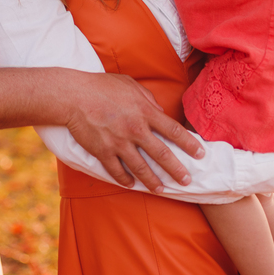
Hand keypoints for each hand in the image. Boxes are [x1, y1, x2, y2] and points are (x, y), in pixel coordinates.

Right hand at [63, 72, 204, 191]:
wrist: (73, 96)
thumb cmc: (101, 86)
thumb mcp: (130, 85)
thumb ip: (148, 99)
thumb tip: (160, 112)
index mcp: (145, 111)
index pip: (174, 131)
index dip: (190, 144)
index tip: (200, 154)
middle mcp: (135, 129)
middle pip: (162, 155)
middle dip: (177, 170)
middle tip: (186, 180)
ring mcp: (119, 142)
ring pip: (141, 168)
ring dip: (153, 181)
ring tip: (161, 189)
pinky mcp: (103, 152)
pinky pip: (117, 171)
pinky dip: (125, 180)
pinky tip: (131, 184)